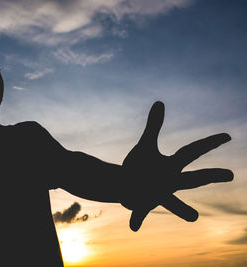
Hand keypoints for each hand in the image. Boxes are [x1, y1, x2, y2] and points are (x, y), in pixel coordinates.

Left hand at [121, 101, 232, 231]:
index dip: (208, 143)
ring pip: (171, 202)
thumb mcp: (145, 144)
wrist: (126, 184)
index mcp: (171, 165)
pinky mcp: (142, 203)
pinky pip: (141, 212)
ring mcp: (157, 194)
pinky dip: (138, 218)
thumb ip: (154, 125)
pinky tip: (134, 227)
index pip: (192, 152)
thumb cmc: (140, 166)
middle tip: (230, 174)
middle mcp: (169, 181)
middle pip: (192, 179)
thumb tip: (160, 102)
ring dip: (181, 209)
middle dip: (209, 176)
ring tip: (194, 217)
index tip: (228, 136)